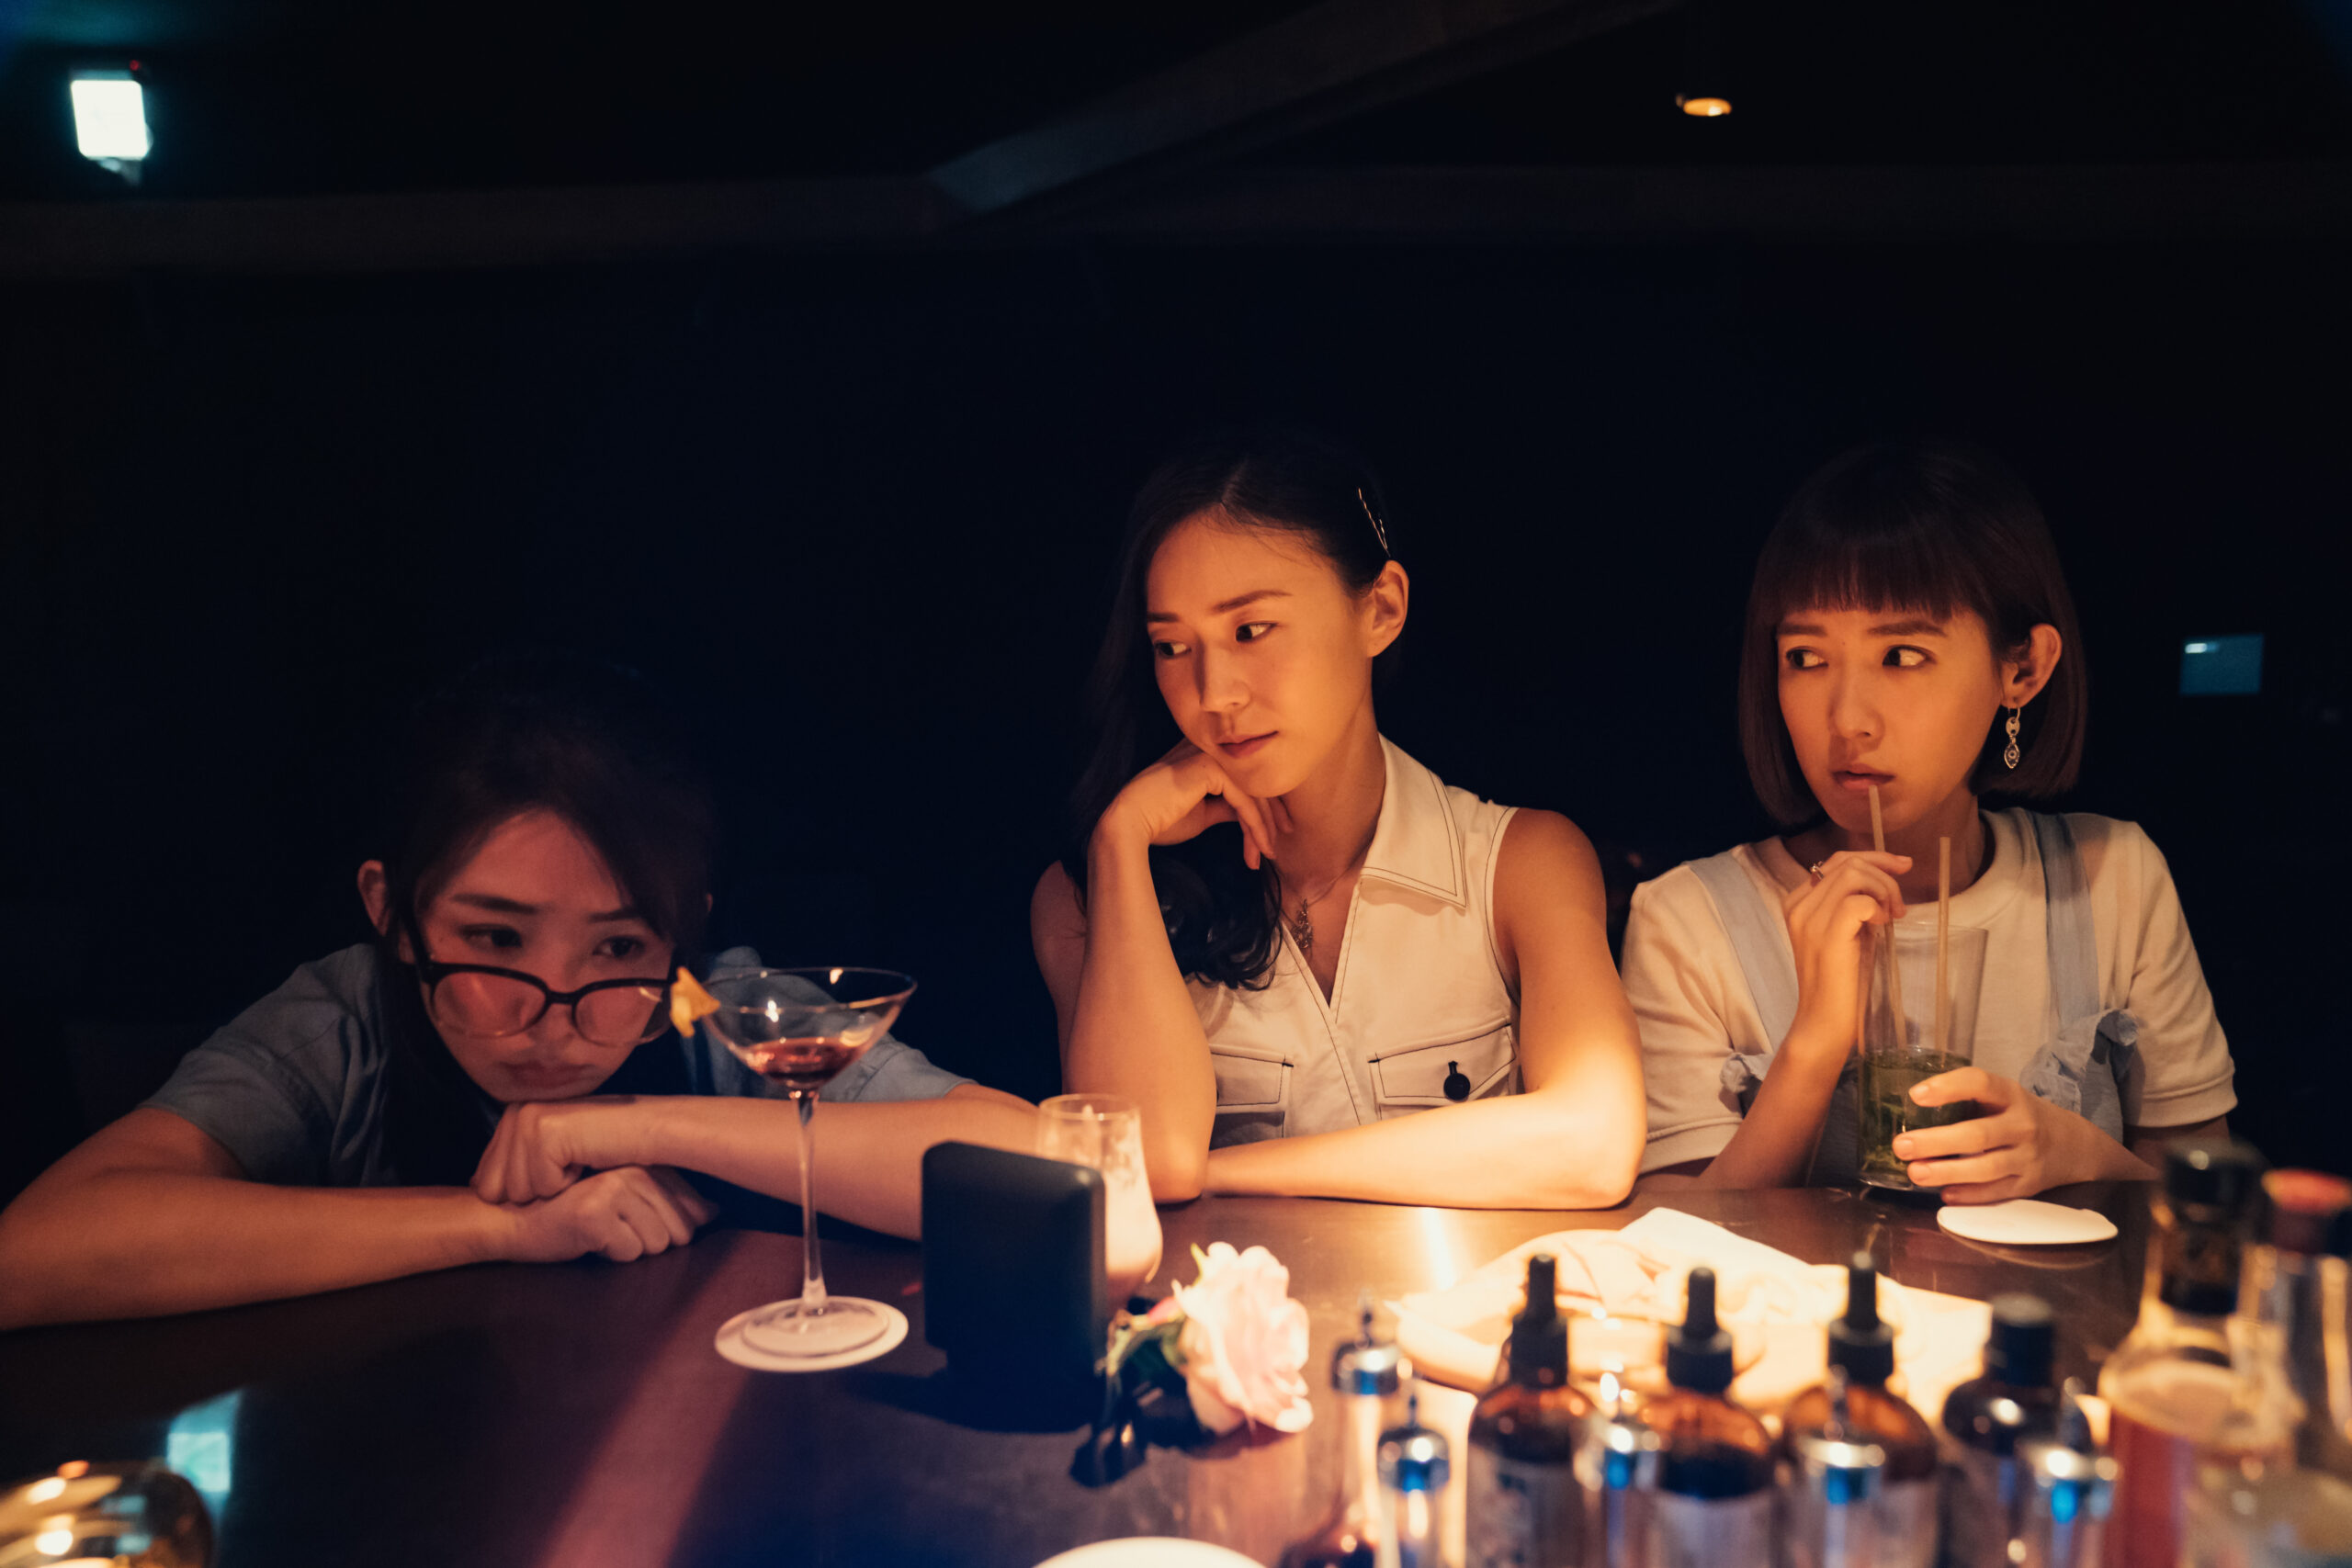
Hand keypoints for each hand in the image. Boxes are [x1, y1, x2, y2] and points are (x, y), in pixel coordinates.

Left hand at [474, 1097, 645, 1203]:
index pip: (484, 1181)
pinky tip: (585, 1160)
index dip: (523, 1191)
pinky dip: (565, 1184)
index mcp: (513, 1116)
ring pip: (516, 1191)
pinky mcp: (543, 1131)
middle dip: (534, 1191)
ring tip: (578, 1163)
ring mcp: (527, 1119)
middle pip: (494, 1189)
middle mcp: (515, 1112)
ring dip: (551, 1188)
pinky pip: (539, 1187)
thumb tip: (475, 1185)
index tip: (558, 1172)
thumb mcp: (550, 1157)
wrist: (645, 1133)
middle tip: (569, 1168)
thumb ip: (513, 1165)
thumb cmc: (605, 1150)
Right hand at [497, 1165, 716, 1262]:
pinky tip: (588, 1240)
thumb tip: (716, 1211)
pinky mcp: (595, 1211)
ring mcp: (613, 1186)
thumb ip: (669, 1202)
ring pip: (657, 1243)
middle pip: (678, 1229)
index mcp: (642, 1160)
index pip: (689, 1203)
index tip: (634, 1222)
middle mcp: (632, 1167)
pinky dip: (611, 1255)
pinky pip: (629, 1252)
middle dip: (649, 1240)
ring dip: (629, 1248)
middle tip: (612, 1229)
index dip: (673, 1225)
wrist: (512, 1219)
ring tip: (600, 1232)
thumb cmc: (571, 1214)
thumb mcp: (625, 1201)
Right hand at [1097, 740, 1288, 870]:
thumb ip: (1226, 807)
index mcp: (1204, 754)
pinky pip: (1244, 799)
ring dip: (1263, 827)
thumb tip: (1249, 814)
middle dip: (1270, 816)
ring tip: (1268, 853)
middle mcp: (1209, 748)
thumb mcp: (1203, 814)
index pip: (1243, 777)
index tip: (1273, 832)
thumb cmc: (1160, 821)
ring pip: (1252, 791)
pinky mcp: (1210, 768)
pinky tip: (1259, 846)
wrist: (1130, 823)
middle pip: (1253, 781)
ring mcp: (1210, 754)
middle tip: (1277, 844)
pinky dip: (1255, 826)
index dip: (1262, 805)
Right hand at [1779, 850, 1909, 1056]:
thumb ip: (1855, 906)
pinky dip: (1878, 907)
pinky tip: (1883, 925)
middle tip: (1899, 905)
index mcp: (1798, 903)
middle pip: (1846, 862)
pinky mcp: (1827, 936)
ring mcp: (1809, 920)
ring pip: (1853, 874)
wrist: (1823, 1022)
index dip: (1873, 858)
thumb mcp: (1847, 934)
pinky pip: (1858, 901)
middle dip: (1884, 874)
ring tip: (1892, 915)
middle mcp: (1799, 906)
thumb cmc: (1840, 983)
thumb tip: (1885, 879)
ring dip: (1883, 889)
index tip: (1902, 867)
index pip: (1835, 861)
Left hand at [1894, 1068, 2112, 1202]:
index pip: (1980, 1083)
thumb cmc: (2019, 1115)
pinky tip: (1945, 1194)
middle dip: (1937, 1142)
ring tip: (1915, 1172)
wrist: (2073, 1144)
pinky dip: (1970, 1195)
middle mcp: (2022, 1126)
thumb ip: (1966, 1099)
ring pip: (1986, 1168)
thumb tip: (1908, 1107)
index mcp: (2010, 1095)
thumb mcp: (2002, 1097)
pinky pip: (1997, 1193)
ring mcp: (2028, 1158)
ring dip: (1948, 1172)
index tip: (1915, 1095)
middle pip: (1978, 1134)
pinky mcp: (2028, 1185)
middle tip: (1901, 1145)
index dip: (1948, 1087)